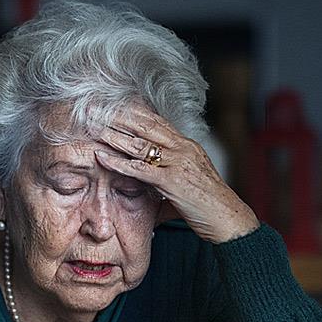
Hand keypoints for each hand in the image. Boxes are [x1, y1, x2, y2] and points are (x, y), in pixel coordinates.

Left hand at [93, 103, 258, 243]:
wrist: (229, 218)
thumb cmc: (208, 205)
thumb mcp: (186, 185)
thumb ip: (164, 183)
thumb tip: (145, 192)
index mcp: (187, 146)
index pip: (156, 121)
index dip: (133, 111)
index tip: (113, 103)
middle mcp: (183, 148)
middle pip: (146, 124)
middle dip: (119, 114)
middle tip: (96, 106)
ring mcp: (178, 163)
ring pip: (140, 143)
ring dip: (113, 134)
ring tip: (92, 127)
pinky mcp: (173, 181)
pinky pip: (140, 169)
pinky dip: (118, 162)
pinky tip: (101, 156)